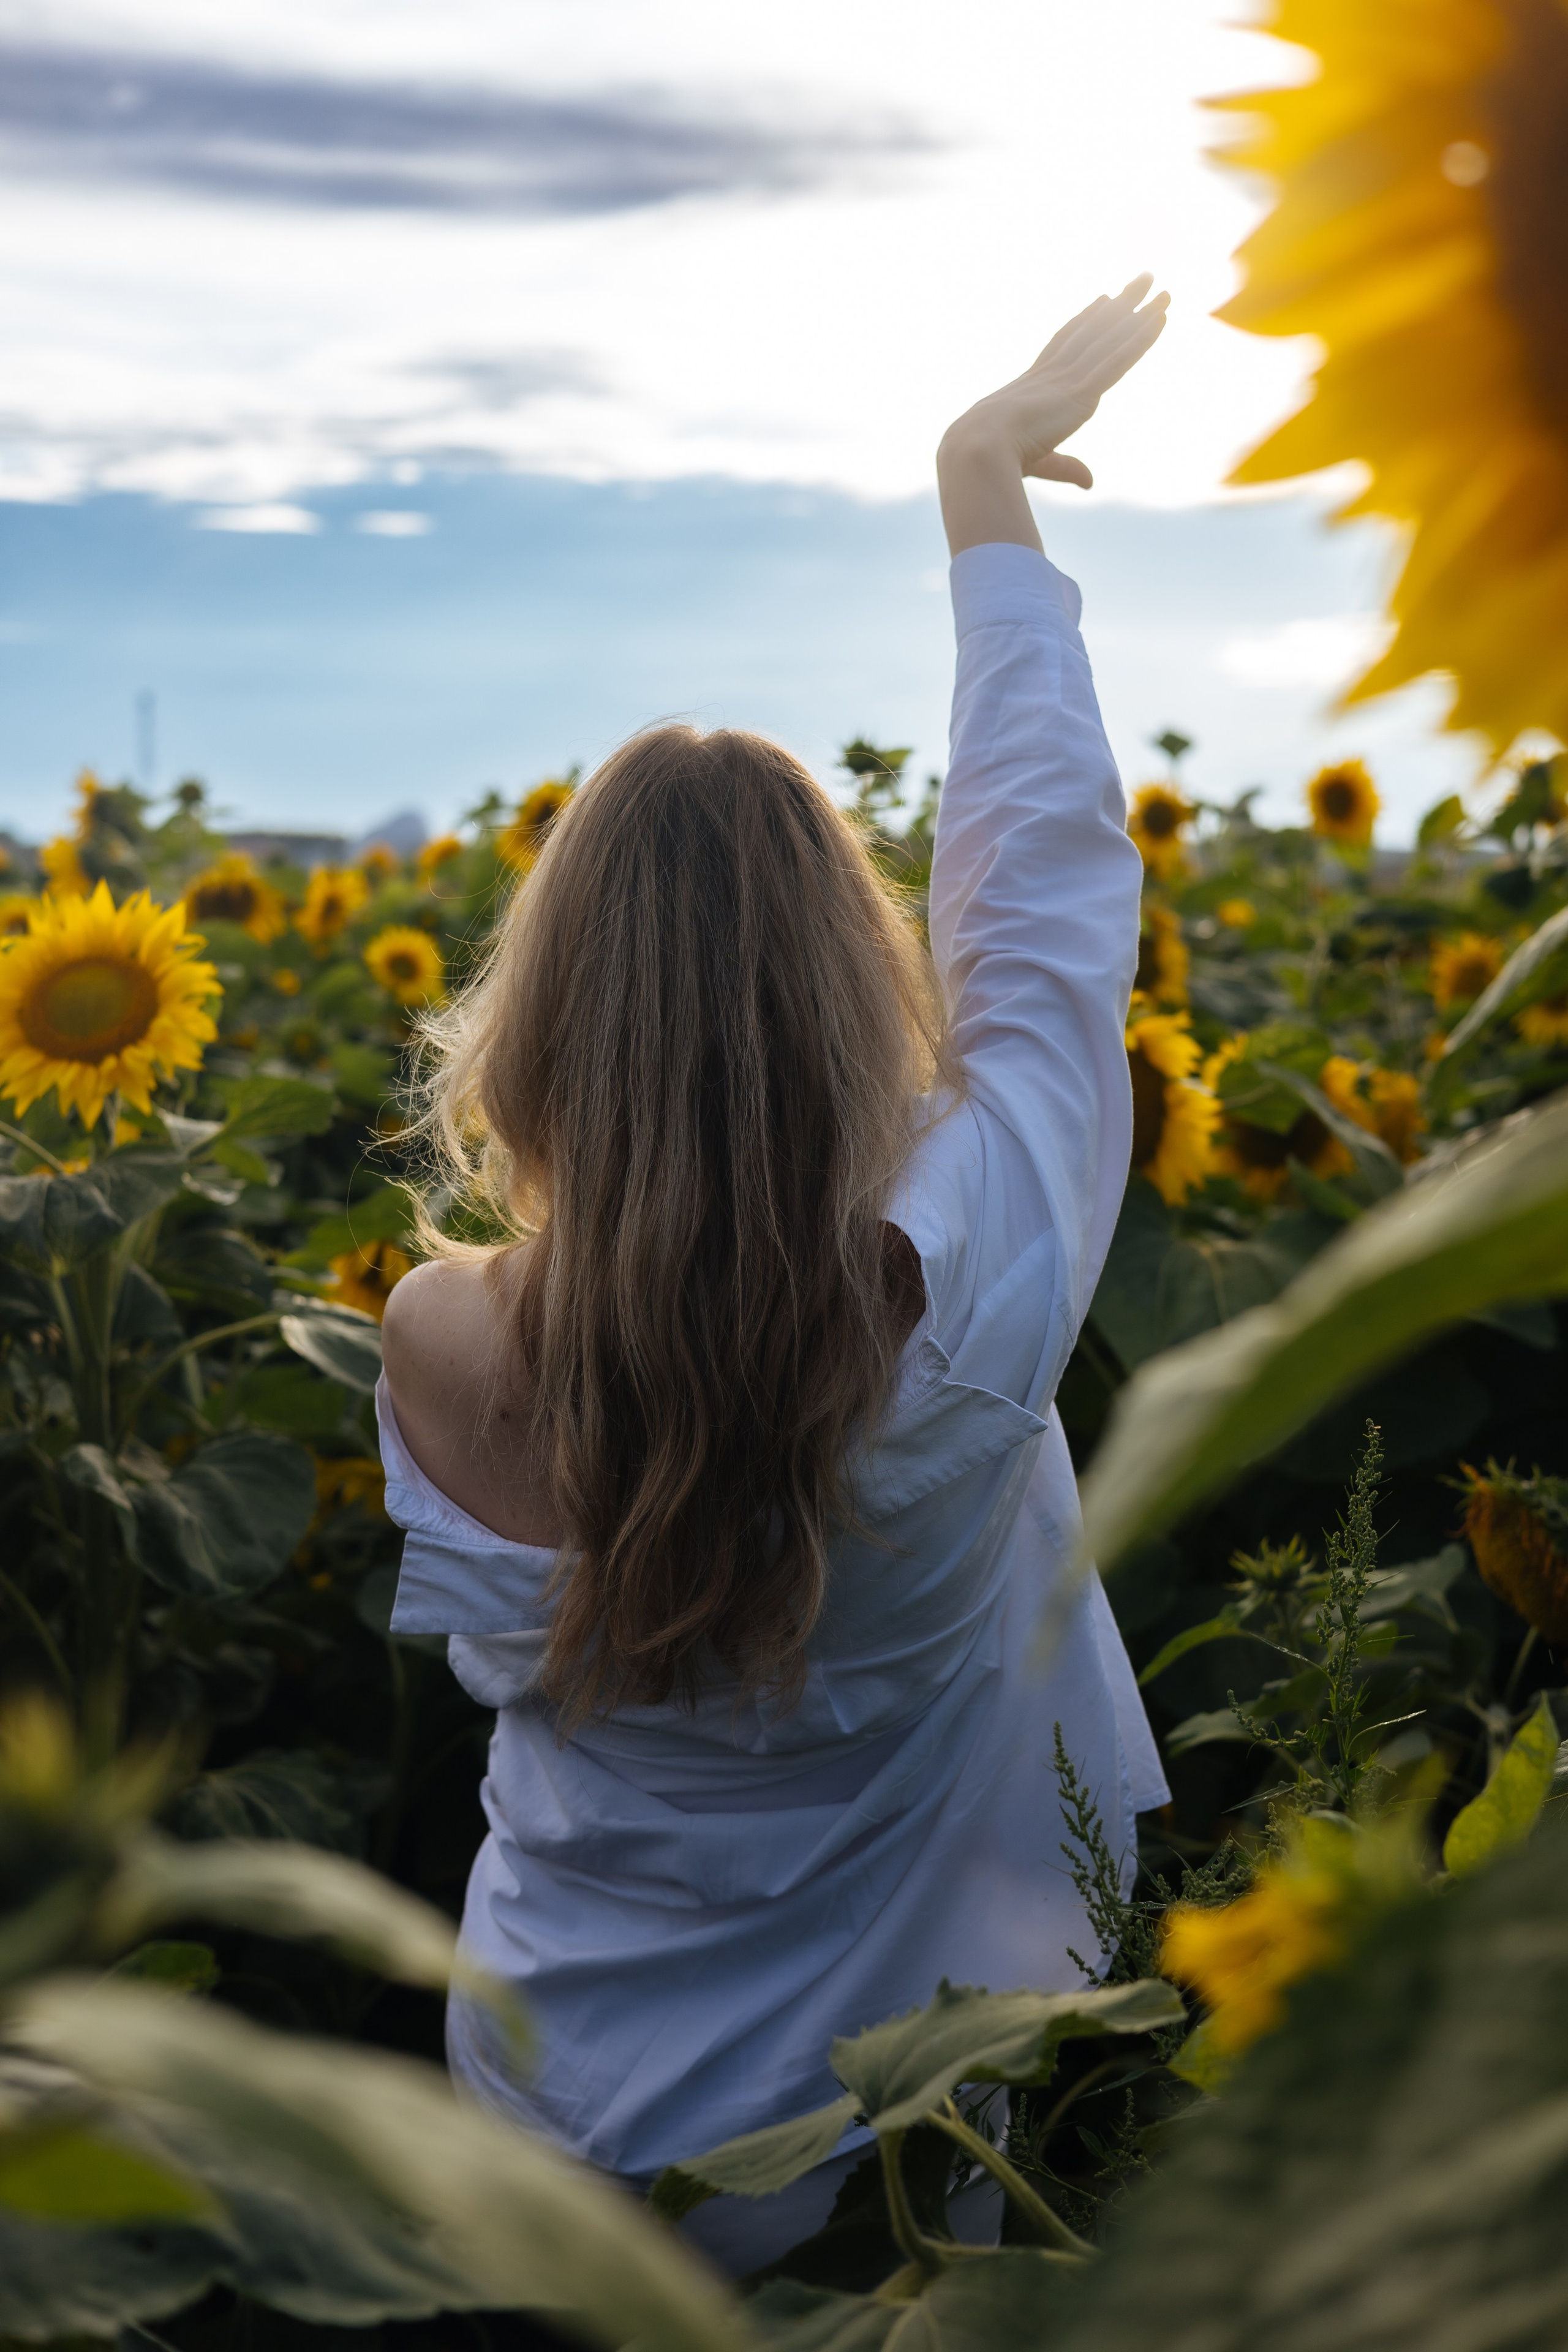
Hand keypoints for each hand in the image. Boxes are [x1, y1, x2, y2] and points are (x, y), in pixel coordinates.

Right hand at [938, 276, 1168, 555]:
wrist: (977, 451)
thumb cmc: (992, 461)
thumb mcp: (1037, 462)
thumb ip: (1066, 466)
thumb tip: (1091, 483)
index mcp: (1034, 387)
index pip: (1065, 346)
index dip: (1086, 321)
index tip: (1103, 300)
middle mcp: (1054, 375)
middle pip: (1093, 331)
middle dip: (1119, 305)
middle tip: (1142, 279)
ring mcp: (1068, 380)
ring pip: (1109, 337)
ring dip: (1137, 308)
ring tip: (1155, 281)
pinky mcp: (1081, 392)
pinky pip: (1118, 359)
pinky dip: (1141, 338)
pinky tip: (1161, 317)